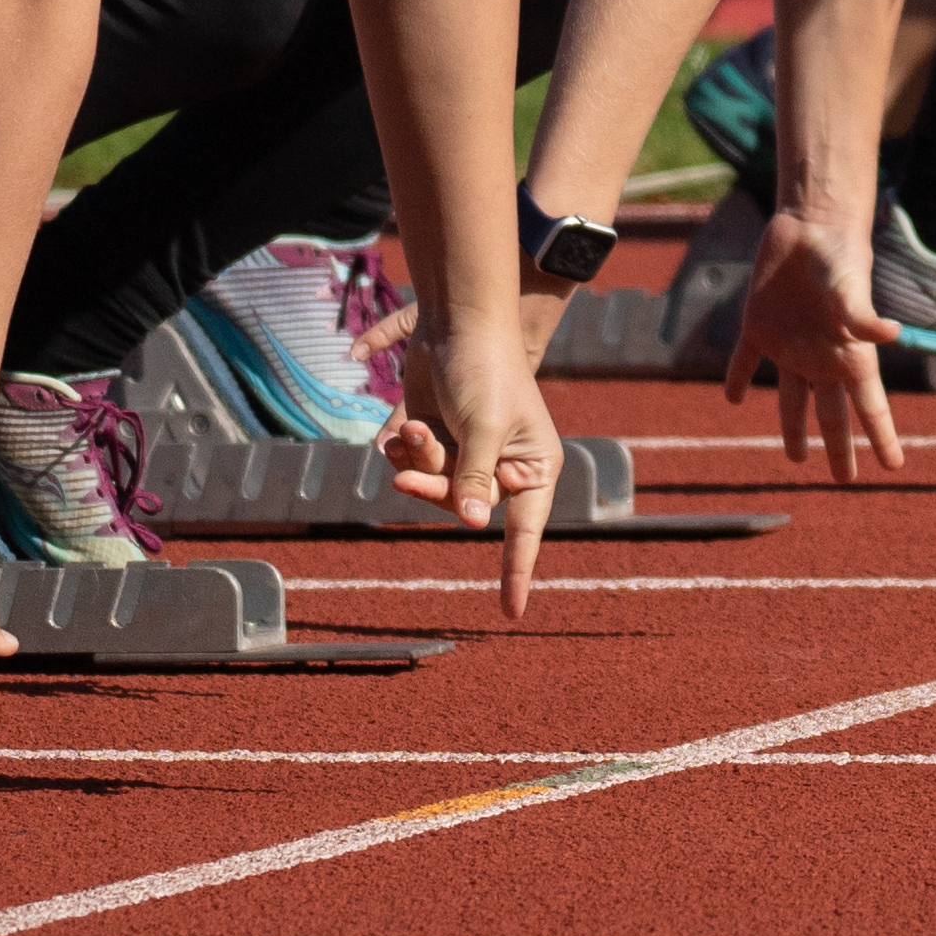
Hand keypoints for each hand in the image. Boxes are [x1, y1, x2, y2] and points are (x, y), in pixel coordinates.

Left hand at [380, 312, 560, 617]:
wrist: (455, 322)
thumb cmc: (485, 370)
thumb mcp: (483, 427)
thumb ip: (474, 477)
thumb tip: (471, 524)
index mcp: (534, 464)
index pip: (525, 529)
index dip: (518, 571)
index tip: (512, 613)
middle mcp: (502, 465)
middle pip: (462, 507)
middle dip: (433, 487)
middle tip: (409, 473)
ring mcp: (468, 454)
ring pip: (433, 488)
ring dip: (417, 460)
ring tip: (414, 426)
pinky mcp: (438, 440)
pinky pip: (414, 468)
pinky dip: (403, 450)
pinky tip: (401, 425)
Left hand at [723, 203, 907, 477]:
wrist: (809, 223)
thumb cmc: (838, 256)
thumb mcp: (850, 288)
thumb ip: (863, 316)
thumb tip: (893, 335)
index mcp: (849, 355)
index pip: (869, 407)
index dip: (882, 437)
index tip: (893, 466)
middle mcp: (821, 357)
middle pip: (831, 414)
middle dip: (839, 448)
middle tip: (845, 479)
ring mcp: (788, 345)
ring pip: (790, 399)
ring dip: (792, 428)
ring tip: (796, 458)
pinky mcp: (757, 327)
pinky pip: (744, 361)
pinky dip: (735, 379)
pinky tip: (731, 397)